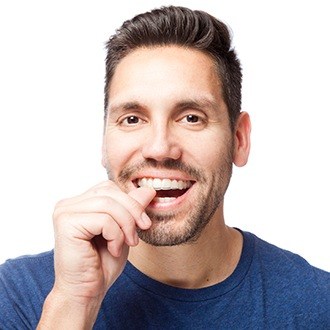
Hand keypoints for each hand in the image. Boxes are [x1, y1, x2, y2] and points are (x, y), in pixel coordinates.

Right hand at [50, 180, 154, 302]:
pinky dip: (116, 235)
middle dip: (132, 211)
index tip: (143, 224)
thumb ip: (132, 208)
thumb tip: (148, 189)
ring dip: (125, 225)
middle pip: (109, 191)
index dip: (130, 203)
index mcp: (79, 203)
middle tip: (139, 234)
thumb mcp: (124, 230)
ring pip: (108, 204)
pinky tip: (112, 249)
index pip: (109, 187)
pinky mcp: (66, 223)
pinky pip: (103, 220)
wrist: (87, 292)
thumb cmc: (103, 263)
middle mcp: (68, 204)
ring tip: (127, 243)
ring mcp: (64, 212)